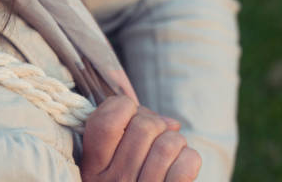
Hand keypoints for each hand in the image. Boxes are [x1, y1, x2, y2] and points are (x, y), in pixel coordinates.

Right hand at [80, 95, 201, 180]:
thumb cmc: (124, 181)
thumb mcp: (107, 160)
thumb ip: (126, 129)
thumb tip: (170, 123)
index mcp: (92, 168)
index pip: (107, 119)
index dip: (123, 107)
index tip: (128, 117)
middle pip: (144, 126)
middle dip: (155, 124)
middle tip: (152, 139)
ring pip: (169, 142)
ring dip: (174, 143)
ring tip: (167, 155)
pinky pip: (187, 163)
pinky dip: (189, 159)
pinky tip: (180, 168)